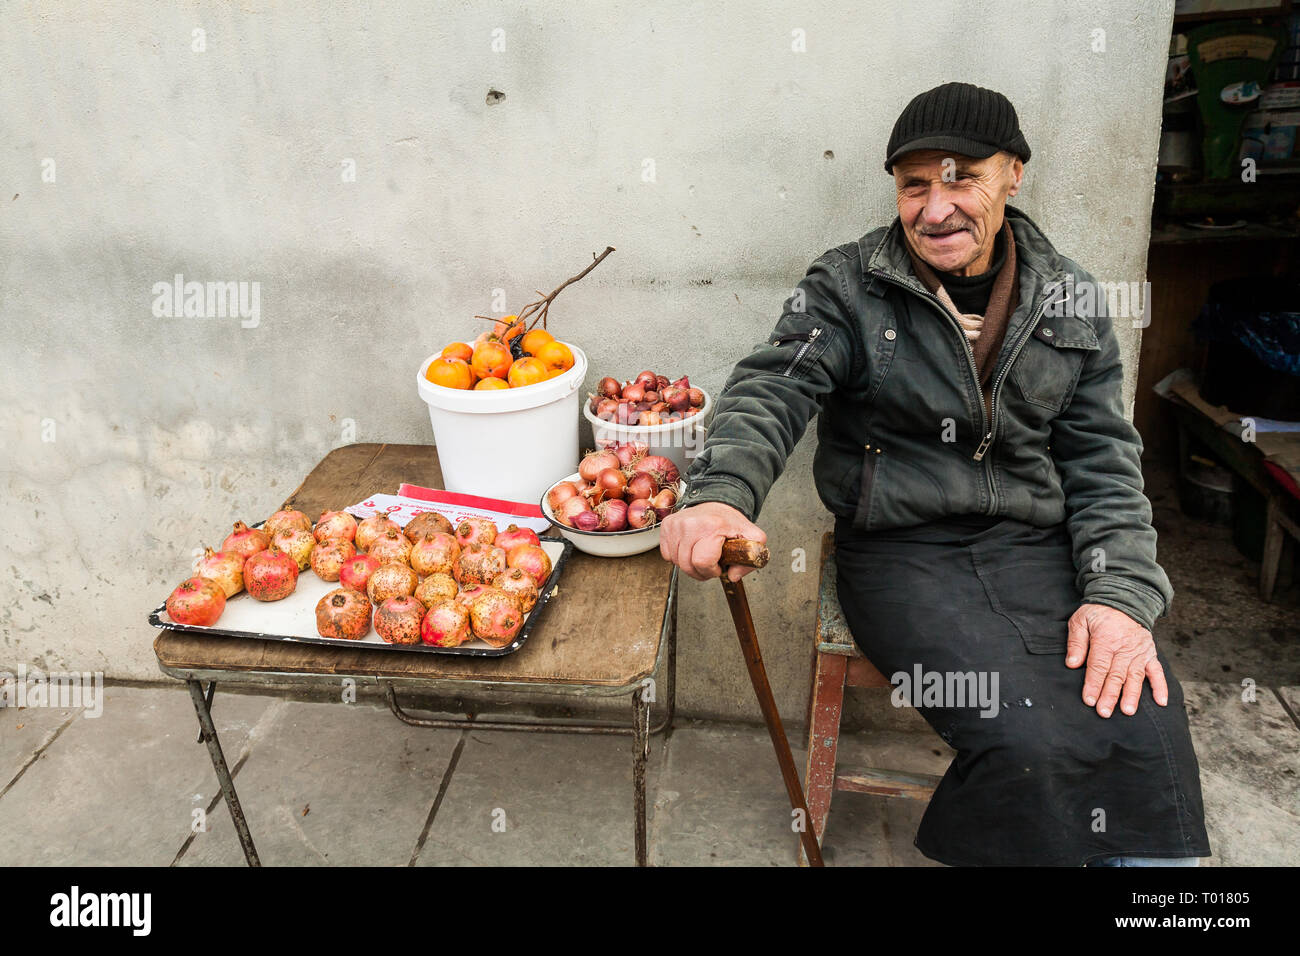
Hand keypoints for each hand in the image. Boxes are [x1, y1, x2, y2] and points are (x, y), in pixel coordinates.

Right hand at [659, 501, 766, 582]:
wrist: (716, 503)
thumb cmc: (730, 522)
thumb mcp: (752, 538)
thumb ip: (751, 559)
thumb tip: (733, 576)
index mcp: (713, 526)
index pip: (702, 561)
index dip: (711, 571)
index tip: (718, 567)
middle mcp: (691, 523)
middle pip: (687, 565)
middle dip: (700, 571)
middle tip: (709, 565)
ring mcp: (677, 524)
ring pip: (676, 562)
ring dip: (688, 566)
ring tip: (700, 557)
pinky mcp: (667, 525)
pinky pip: (666, 554)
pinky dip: (677, 557)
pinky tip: (688, 550)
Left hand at [1066, 603, 1167, 717]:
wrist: (1124, 599)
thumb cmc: (1098, 612)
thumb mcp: (1080, 621)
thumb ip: (1076, 643)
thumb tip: (1072, 664)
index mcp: (1105, 640)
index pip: (1098, 666)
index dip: (1093, 684)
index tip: (1089, 700)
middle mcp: (1124, 648)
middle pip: (1116, 675)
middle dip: (1109, 695)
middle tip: (1104, 712)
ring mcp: (1139, 652)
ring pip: (1135, 677)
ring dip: (1132, 695)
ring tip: (1128, 711)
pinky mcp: (1150, 654)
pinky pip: (1157, 672)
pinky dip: (1160, 687)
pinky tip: (1161, 702)